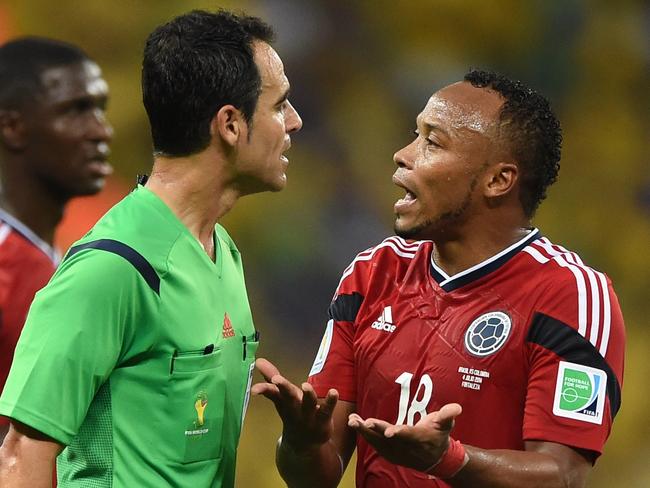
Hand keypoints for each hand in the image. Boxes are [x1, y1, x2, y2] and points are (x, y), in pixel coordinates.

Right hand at [251, 358, 338, 450]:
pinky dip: (330, 402)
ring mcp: (308, 416)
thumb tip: (258, 360)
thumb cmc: (292, 413)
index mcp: (283, 402)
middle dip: (283, 388)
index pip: (272, 393)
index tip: (254, 389)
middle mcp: (294, 409)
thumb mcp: (281, 396)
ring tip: (305, 385)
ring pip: (308, 405)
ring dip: (307, 395)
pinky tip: (334, 392)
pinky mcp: (323, 420)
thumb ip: (272, 377)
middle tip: (276, 379)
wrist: (304, 445)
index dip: (263, 389)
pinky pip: (327, 411)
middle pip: (288, 397)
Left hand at [347, 403, 461, 471]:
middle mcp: (406, 448)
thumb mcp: (446, 425)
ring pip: (378, 442)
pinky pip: (374, 443)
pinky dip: (364, 434)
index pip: (408, 436)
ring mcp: (396, 452)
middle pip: (389, 439)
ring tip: (352, 420)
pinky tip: (355, 423)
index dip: (399, 433)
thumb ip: (448, 415)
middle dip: (376, 430)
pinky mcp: (388, 452)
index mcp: (420, 440)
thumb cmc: (438, 436)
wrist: (434, 459)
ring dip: (364, 431)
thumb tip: (456, 408)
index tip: (388, 432)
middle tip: (363, 422)